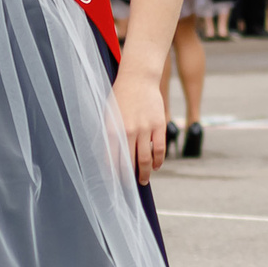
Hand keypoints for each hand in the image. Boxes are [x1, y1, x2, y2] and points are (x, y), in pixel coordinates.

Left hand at [113, 68, 168, 184]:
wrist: (138, 78)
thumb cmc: (120, 96)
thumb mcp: (108, 114)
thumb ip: (109, 134)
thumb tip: (109, 155)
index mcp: (112, 129)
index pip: (111, 159)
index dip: (112, 174)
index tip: (113, 183)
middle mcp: (128, 131)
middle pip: (128, 163)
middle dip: (128, 178)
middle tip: (128, 187)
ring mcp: (144, 129)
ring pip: (145, 159)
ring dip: (145, 173)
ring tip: (143, 181)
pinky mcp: (158, 125)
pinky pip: (159, 149)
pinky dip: (158, 161)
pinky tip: (156, 167)